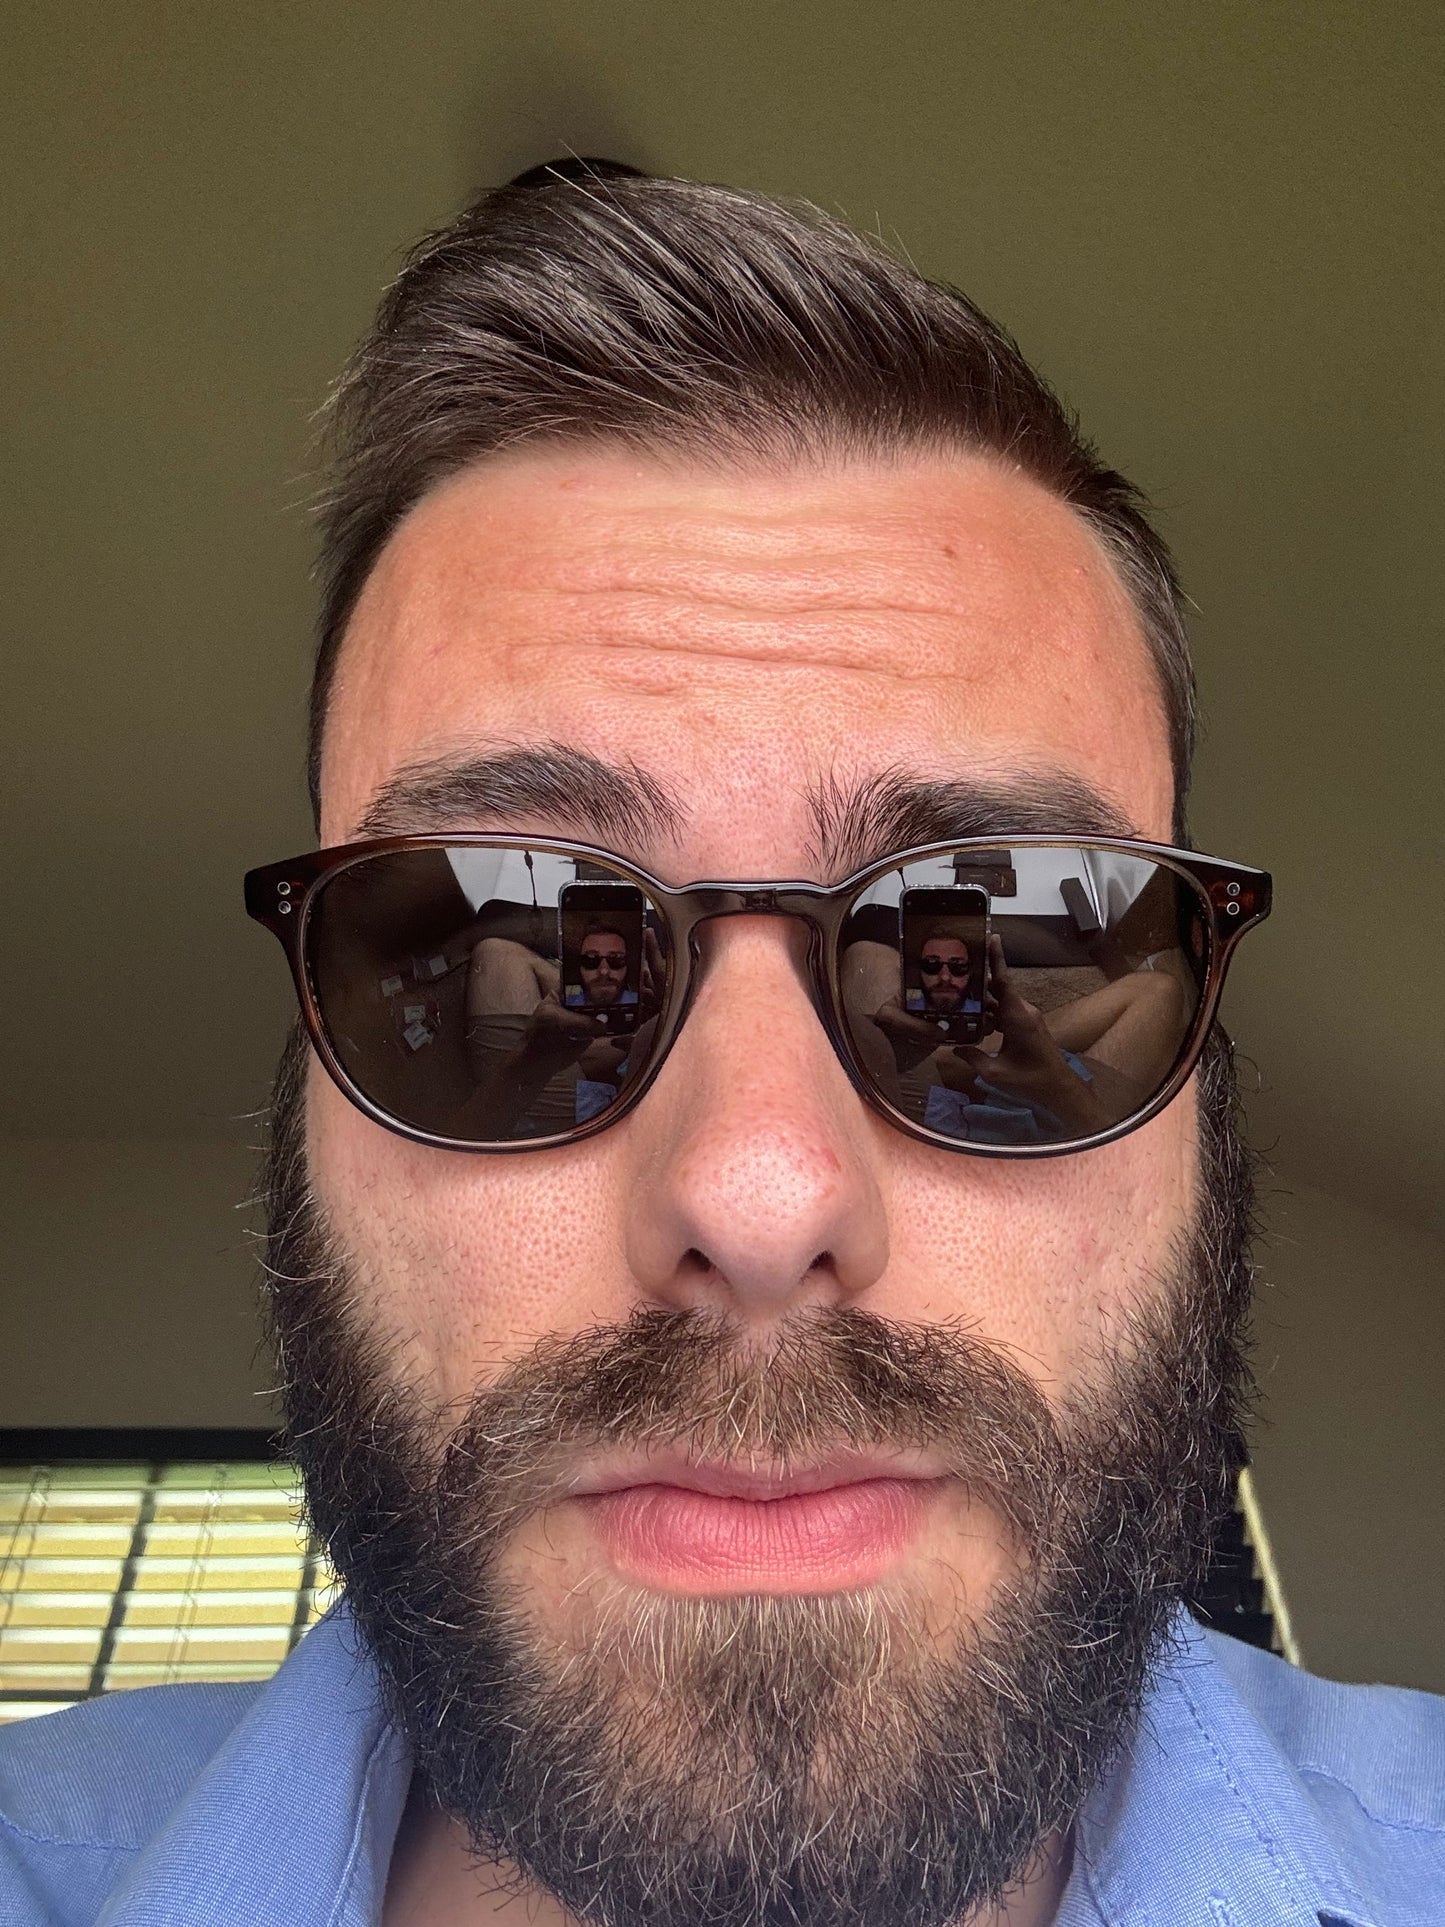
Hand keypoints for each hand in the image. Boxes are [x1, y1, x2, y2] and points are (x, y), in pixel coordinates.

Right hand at [949, 937, 1108, 1135]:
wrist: (1058, 1089)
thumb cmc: (1029, 1080)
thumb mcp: (995, 1072)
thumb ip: (973, 1058)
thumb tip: (953, 1047)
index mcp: (1017, 1017)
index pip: (1003, 981)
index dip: (996, 958)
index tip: (991, 936)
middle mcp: (1024, 1011)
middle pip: (999, 989)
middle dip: (980, 980)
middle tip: (957, 971)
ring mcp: (1028, 1018)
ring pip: (1002, 1002)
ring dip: (985, 1002)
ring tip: (960, 998)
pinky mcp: (1029, 1025)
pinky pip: (1008, 1012)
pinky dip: (993, 1013)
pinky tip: (977, 1019)